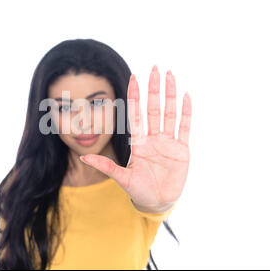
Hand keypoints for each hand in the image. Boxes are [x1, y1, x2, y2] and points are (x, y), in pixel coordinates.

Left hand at [80, 65, 191, 212]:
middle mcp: (153, 138)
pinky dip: (186, 112)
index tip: (133, 78)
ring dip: (170, 95)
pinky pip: (184, 126)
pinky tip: (186, 95)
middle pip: (154, 108)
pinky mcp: (182, 149)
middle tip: (155, 68)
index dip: (135, 97)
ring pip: (170, 113)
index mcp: (139, 142)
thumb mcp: (121, 178)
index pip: (136, 114)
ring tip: (170, 76)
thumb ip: (105, 166)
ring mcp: (168, 142)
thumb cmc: (138, 190)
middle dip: (154, 89)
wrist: (157, 202)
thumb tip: (83, 159)